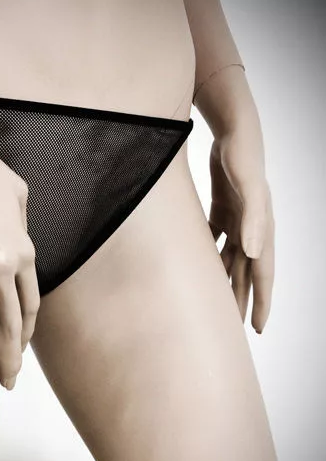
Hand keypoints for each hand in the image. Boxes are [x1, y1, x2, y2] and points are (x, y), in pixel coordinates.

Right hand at [0, 147, 39, 405]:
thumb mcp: (17, 193)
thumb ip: (23, 220)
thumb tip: (22, 233)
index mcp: (24, 252)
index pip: (29, 307)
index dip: (24, 335)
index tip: (18, 352)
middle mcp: (5, 268)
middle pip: (10, 326)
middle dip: (9, 362)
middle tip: (8, 387)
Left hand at [207, 127, 274, 333]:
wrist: (234, 131)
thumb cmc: (242, 157)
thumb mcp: (248, 186)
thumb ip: (254, 219)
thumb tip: (255, 254)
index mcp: (261, 230)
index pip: (263, 274)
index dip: (260, 302)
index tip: (256, 328)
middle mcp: (251, 230)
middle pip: (245, 274)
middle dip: (240, 301)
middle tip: (232, 329)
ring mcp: (237, 221)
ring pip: (229, 260)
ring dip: (224, 282)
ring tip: (214, 303)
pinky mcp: (222, 210)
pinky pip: (214, 240)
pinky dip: (208, 256)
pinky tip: (197, 268)